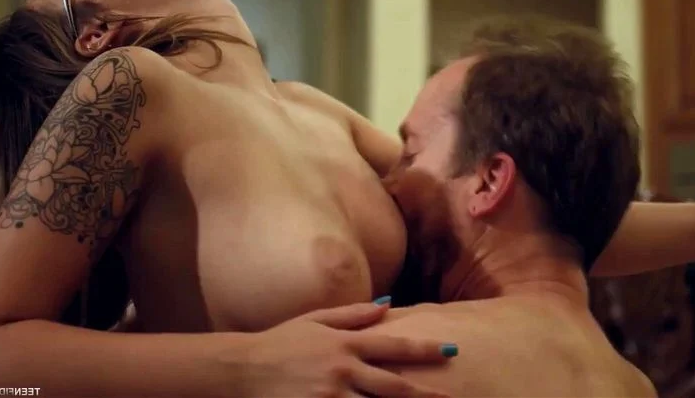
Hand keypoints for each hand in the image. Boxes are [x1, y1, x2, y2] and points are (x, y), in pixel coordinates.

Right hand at [232, 298, 454, 397]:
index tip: (451, 350)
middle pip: (393, 386)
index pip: (393, 345)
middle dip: (426, 393)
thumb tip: (389, 304)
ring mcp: (331, 397)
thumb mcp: (315, 320)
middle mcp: (343, 371)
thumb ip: (353, 314)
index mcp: (345, 344)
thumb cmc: (280, 342)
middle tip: (452, 397)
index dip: (424, 348)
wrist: (243, 369)